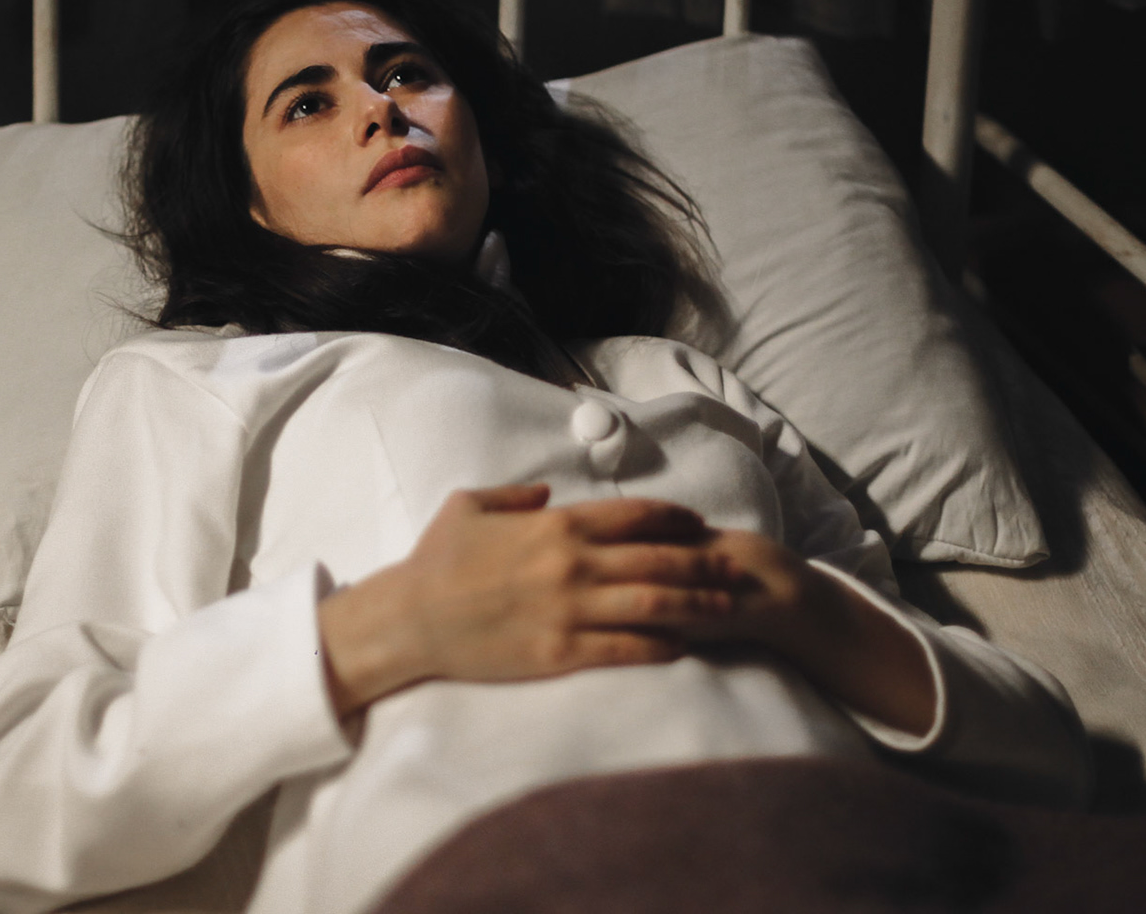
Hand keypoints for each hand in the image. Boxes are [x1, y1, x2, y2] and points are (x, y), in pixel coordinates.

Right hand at [317, 485, 732, 715]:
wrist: (409, 619)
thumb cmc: (435, 561)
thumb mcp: (468, 506)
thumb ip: (513, 494)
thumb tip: (546, 493)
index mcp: (554, 525)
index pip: (633, 515)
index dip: (673, 518)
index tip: (699, 524)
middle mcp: (570, 564)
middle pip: (657, 559)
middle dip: (703, 561)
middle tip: (735, 566)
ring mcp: (568, 609)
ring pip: (653, 603)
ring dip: (697, 605)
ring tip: (727, 609)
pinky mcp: (560, 652)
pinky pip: (624, 649)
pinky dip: (659, 647)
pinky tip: (684, 648)